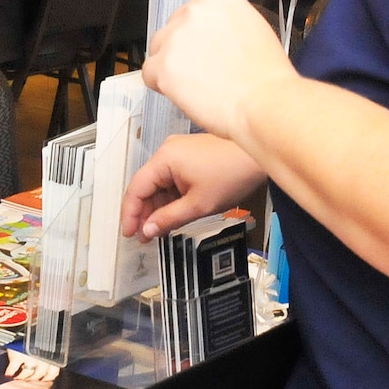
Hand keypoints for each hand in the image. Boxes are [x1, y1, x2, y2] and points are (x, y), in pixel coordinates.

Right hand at [120, 134, 266, 240]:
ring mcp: (179, 152)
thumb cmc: (233, 173)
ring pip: (160, 184)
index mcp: (164, 159)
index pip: (136, 189)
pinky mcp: (190, 156)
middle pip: (147, 186)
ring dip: (159, 206)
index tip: (130, 233)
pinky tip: (174, 213)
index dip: (130, 214)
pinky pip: (173, 178)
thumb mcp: (198, 204)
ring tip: (160, 229)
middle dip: (145, 212)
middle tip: (146, 236)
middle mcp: (168, 151)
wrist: (259, 157)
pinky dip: (172, 196)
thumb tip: (148, 230)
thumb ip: (169, 219)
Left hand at [141, 0, 294, 139]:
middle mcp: (194, 12)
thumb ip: (224, 24)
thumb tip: (209, 32)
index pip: (190, 14)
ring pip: (158, 51)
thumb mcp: (252, 28)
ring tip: (199, 85)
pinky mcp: (163, 65)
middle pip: (171, 31)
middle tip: (202, 72)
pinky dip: (163, 87)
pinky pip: (149, 74)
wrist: (264, 102)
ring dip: (171, 68)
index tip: (203, 51)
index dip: (196, 38)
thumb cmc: (265, 76)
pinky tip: (186, 94)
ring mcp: (176, 37)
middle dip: (181, 52)